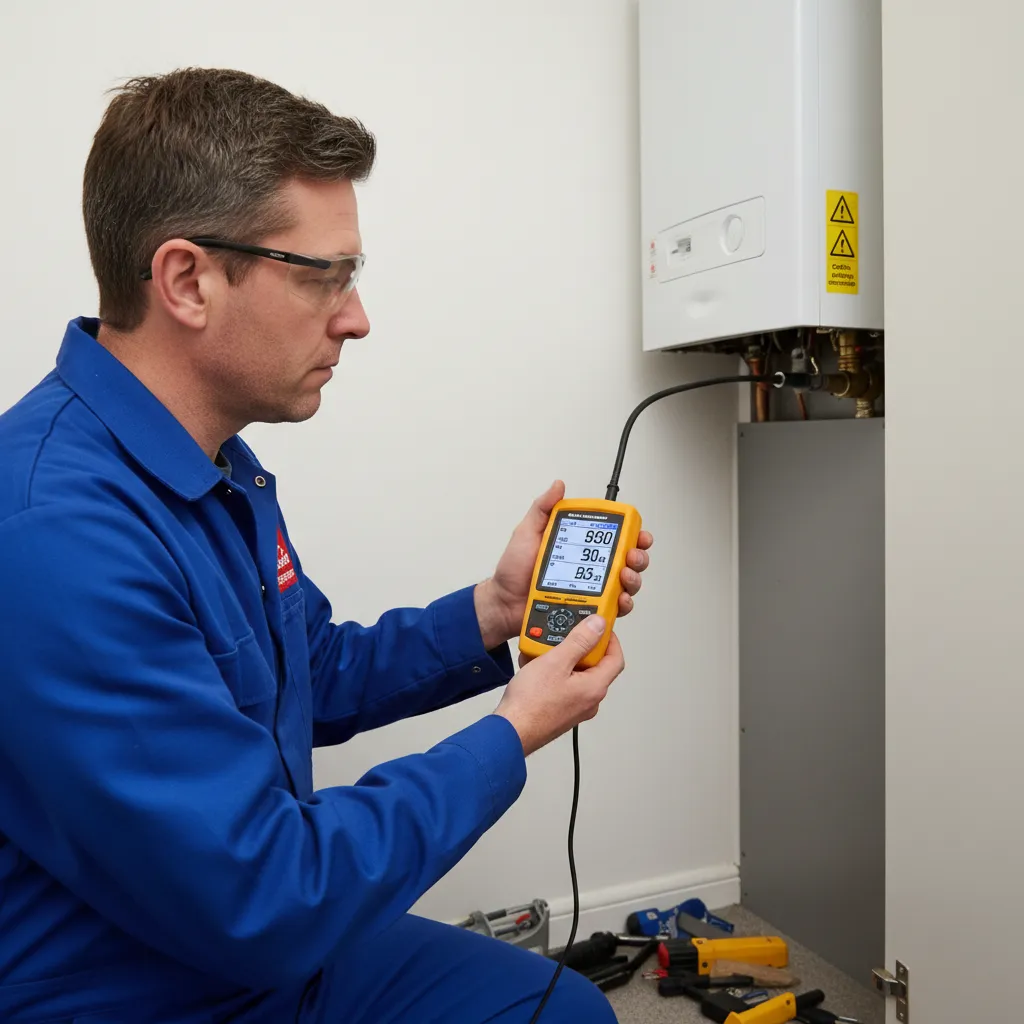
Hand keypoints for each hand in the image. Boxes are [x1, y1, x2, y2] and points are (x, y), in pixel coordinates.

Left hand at [474, 480, 654, 648]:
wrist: (504, 603)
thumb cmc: (514, 571)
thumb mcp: (527, 532)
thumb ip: (543, 508)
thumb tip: (558, 486)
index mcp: (580, 547)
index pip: (615, 537)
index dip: (633, 535)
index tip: (638, 534)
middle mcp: (590, 568)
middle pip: (628, 561)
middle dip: (638, 557)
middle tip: (631, 557)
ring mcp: (591, 590)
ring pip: (627, 585)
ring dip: (633, 580)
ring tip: (623, 577)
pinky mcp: (588, 610)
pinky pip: (612, 609)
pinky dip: (621, 605)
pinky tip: (618, 600)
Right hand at [493, 614, 624, 755]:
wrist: (510, 731)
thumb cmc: (531, 703)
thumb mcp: (556, 662)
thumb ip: (580, 641)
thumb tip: (598, 625)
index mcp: (595, 687)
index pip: (615, 658)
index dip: (610, 639)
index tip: (597, 626)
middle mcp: (589, 700)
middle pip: (595, 665)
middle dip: (579, 647)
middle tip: (564, 636)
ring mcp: (575, 707)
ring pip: (576, 674)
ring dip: (562, 659)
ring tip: (544, 652)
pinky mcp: (560, 710)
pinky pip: (564, 685)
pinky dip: (553, 672)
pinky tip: (535, 667)